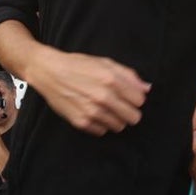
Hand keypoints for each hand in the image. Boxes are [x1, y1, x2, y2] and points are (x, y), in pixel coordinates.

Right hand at [28, 48, 149, 135]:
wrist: (49, 72)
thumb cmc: (77, 65)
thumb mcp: (105, 62)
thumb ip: (128, 75)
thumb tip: (146, 88)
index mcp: (111, 79)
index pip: (140, 100)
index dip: (135, 98)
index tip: (128, 96)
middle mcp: (103, 97)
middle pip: (133, 118)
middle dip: (129, 111)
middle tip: (119, 105)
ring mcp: (92, 111)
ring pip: (119, 127)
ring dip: (115, 119)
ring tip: (104, 108)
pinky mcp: (81, 122)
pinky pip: (102, 132)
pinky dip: (100, 124)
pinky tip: (92, 112)